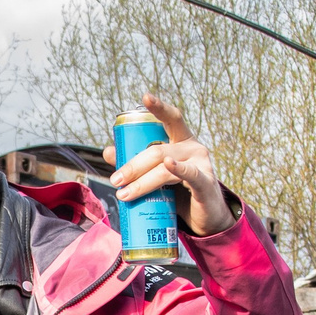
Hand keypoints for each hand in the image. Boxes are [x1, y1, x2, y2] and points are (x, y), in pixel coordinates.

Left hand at [106, 93, 233, 236]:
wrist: (205, 217)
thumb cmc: (180, 192)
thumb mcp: (156, 175)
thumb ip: (135, 162)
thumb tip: (109, 151)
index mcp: (181, 139)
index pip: (170, 118)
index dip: (158, 107)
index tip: (145, 97)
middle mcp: (192, 147)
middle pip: (157, 150)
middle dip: (133, 165)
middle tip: (116, 180)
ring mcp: (201, 163)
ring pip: (165, 168)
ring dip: (142, 182)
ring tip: (125, 194)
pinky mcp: (206, 183)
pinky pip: (190, 174)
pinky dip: (178, 168)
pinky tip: (168, 164)